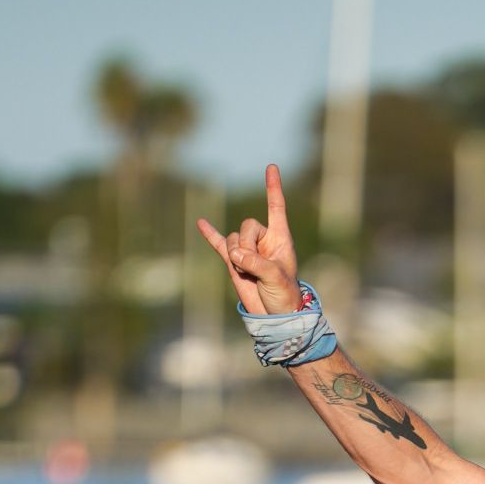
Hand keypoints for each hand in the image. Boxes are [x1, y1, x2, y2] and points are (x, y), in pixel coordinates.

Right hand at [196, 163, 301, 315]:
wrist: (274, 316)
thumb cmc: (284, 296)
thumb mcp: (275, 278)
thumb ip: (255, 262)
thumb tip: (233, 254)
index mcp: (279, 239)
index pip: (276, 208)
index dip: (273, 188)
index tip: (271, 167)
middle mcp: (263, 240)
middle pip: (247, 225)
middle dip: (247, 245)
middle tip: (255, 268)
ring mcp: (247, 249)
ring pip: (233, 239)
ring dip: (236, 257)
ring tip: (248, 274)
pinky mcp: (233, 260)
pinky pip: (219, 243)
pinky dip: (210, 234)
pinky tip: (200, 223)